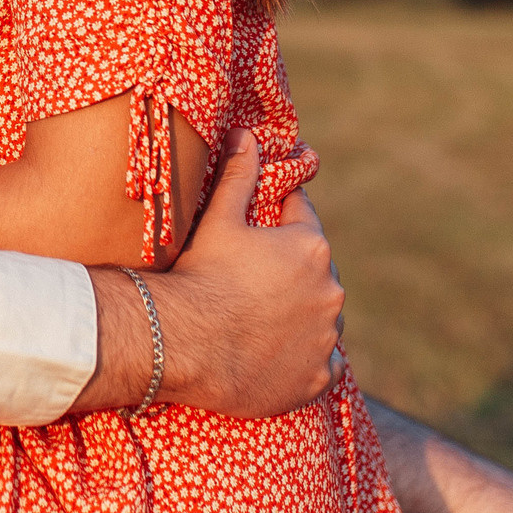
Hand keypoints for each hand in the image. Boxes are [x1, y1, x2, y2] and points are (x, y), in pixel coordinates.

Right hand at [142, 130, 343, 417]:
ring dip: (304, 315)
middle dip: (293, 272)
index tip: (256, 233)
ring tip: (264, 320)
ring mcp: (327, 338)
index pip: (302, 218)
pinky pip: (326, 365)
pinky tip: (281, 356)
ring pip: (324, 318)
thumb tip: (247, 135)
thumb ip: (239, 175)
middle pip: (316, 271)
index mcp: (311, 246)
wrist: (182, 344)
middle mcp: (331, 290)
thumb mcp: (218, 219)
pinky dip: (310, 359)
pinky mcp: (319, 377)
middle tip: (251, 282)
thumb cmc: (199, 275)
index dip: (277, 221)